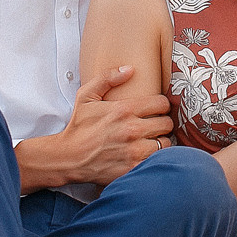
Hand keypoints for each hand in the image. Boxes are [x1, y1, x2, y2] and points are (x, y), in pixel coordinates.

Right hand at [18, 66, 172, 188]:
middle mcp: (132, 129)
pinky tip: (146, 154)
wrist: (69, 158)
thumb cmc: (79, 127)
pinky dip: (155, 157)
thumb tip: (129, 69)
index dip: (161, 105)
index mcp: (123, 110)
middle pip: (167, 123)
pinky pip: (158, 160)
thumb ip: (107, 78)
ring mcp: (134, 151)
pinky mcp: (133, 167)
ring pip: (165, 143)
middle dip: (162, 122)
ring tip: (151, 139)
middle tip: (154, 125)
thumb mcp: (86, 96)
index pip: (162, 103)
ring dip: (160, 141)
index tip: (155, 109)